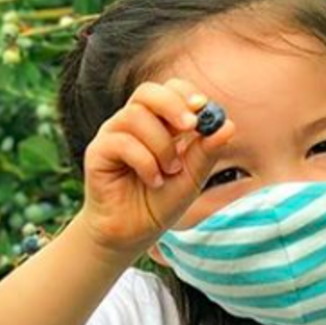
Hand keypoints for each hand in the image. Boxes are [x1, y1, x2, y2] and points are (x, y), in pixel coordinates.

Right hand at [80, 78, 235, 257]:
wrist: (133, 234)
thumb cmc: (160, 203)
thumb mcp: (191, 178)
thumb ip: (206, 153)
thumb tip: (228, 126)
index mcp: (158, 123)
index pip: (169, 90)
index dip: (185, 94)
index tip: (203, 109)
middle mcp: (133, 123)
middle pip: (147, 91)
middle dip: (172, 105)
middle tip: (190, 126)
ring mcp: (113, 135)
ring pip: (136, 116)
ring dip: (161, 145)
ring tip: (170, 171)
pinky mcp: (98, 152)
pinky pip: (122, 142)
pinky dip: (145, 161)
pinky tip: (153, 181)